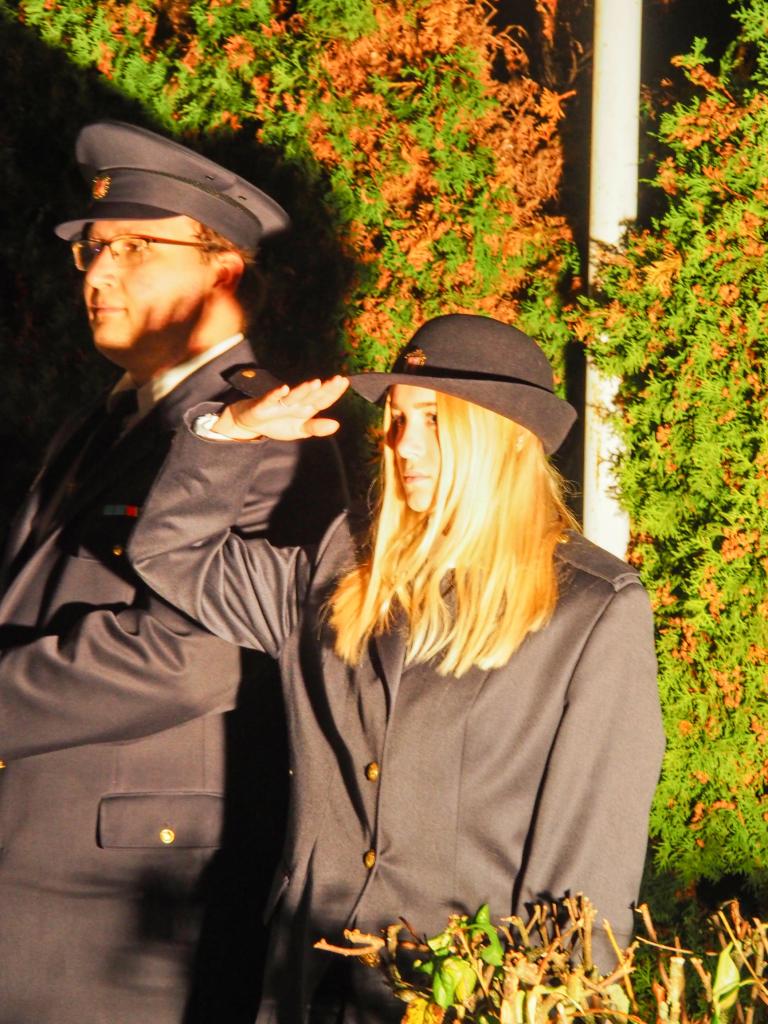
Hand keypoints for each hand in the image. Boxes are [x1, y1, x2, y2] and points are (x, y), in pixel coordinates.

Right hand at [213, 376, 348, 441]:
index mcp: (306, 408)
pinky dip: (276, 394)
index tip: (345, 382)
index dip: (334, 392)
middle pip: (312, 395)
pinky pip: (270, 399)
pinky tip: (283, 389)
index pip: (323, 400)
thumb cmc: (278, 424)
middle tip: (338, 379)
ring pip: (294, 396)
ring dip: (303, 390)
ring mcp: (279, 403)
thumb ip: (316, 428)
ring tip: (315, 384)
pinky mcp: (263, 405)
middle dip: (324, 388)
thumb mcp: (299, 430)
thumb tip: (336, 425)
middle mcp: (295, 403)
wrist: (251, 423)